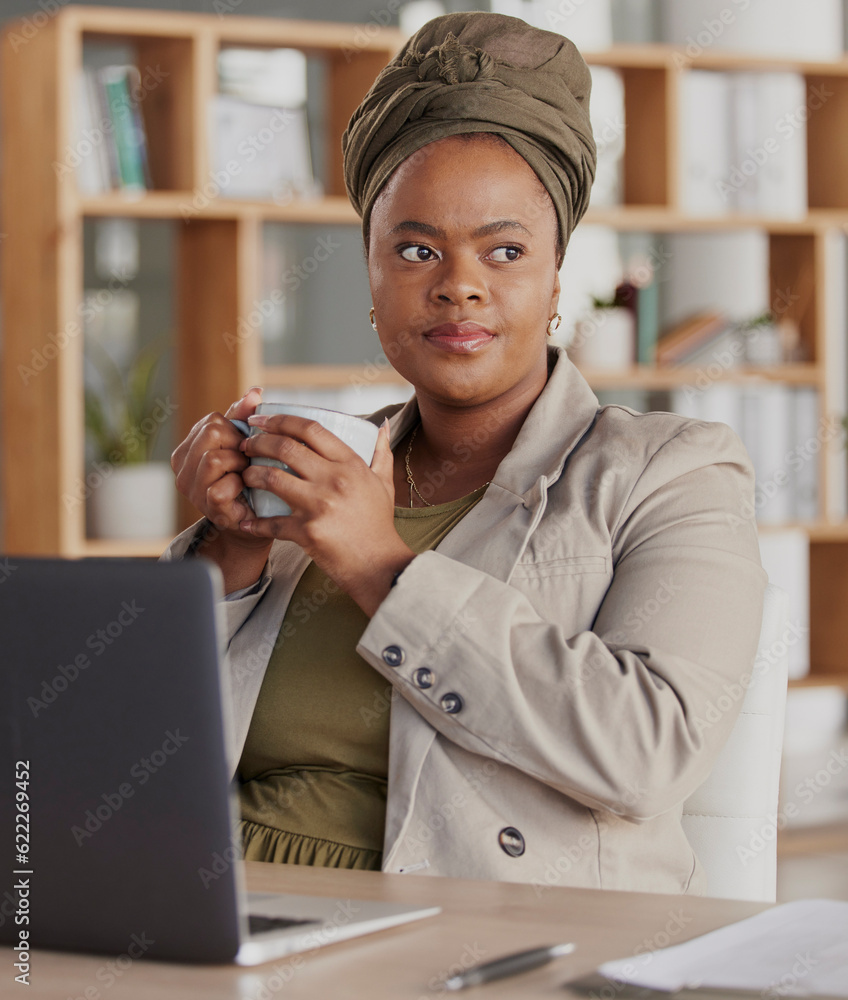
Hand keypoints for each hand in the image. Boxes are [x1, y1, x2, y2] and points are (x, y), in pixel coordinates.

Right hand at [170, 387, 271, 554]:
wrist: (256, 521)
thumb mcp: (243, 445)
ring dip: (240, 465)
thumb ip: (243, 418)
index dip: (236, 429)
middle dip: (238, 443)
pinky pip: (221, 486)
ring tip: (247, 475)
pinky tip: (245, 491)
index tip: (245, 445)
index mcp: (187, 450)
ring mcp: (192, 490)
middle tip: (248, 460)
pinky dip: (238, 486)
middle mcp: (182, 469)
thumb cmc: (249, 480)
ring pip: (214, 458)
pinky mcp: (207, 508)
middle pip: (211, 433)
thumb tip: (255, 390)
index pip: (212, 420)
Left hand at [239, 413, 414, 614]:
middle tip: (246, 445)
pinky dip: (255, 523)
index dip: (281, 420)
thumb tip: (383, 425)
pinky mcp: (306, 531)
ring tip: (245, 475)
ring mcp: (319, 505)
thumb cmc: (379, 524)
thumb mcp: (384, 483)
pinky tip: (246, 521)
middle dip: (258, 442)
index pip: (311, 429)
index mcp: (350, 464)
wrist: (379, 564)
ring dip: (251, 474)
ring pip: (271, 478)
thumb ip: (381, 452)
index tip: (262, 419)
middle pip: (285, 448)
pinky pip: (271, 523)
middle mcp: (334, 480)